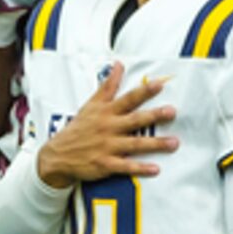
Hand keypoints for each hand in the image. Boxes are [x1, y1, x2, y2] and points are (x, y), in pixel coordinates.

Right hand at [35, 62, 176, 187]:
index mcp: (106, 112)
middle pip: (135, 120)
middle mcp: (109, 128)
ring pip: (135, 144)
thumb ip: (108, 85)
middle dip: (154, 116)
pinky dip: (140, 168)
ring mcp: (107, 147)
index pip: (127, 98)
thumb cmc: (79, 128)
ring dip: (155, 144)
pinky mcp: (106, 164)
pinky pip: (126, 167)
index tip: (159, 85)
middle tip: (172, 112)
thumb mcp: (91, 104)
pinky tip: (155, 168)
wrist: (58, 155)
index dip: (143, 91)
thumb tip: (119, 65)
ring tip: (174, 142)